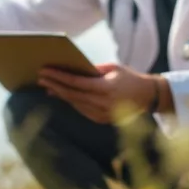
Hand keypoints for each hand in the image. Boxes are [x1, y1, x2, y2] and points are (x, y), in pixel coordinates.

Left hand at [37, 63, 159, 123]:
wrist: (147, 97)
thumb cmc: (129, 77)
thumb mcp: (113, 68)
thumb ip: (92, 69)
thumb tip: (71, 68)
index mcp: (107, 88)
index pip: (77, 82)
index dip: (59, 77)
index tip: (45, 71)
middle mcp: (104, 103)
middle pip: (72, 94)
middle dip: (54, 85)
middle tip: (40, 77)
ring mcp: (102, 114)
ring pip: (75, 103)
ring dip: (59, 94)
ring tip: (46, 85)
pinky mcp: (101, 120)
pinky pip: (81, 109)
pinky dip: (70, 101)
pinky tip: (60, 94)